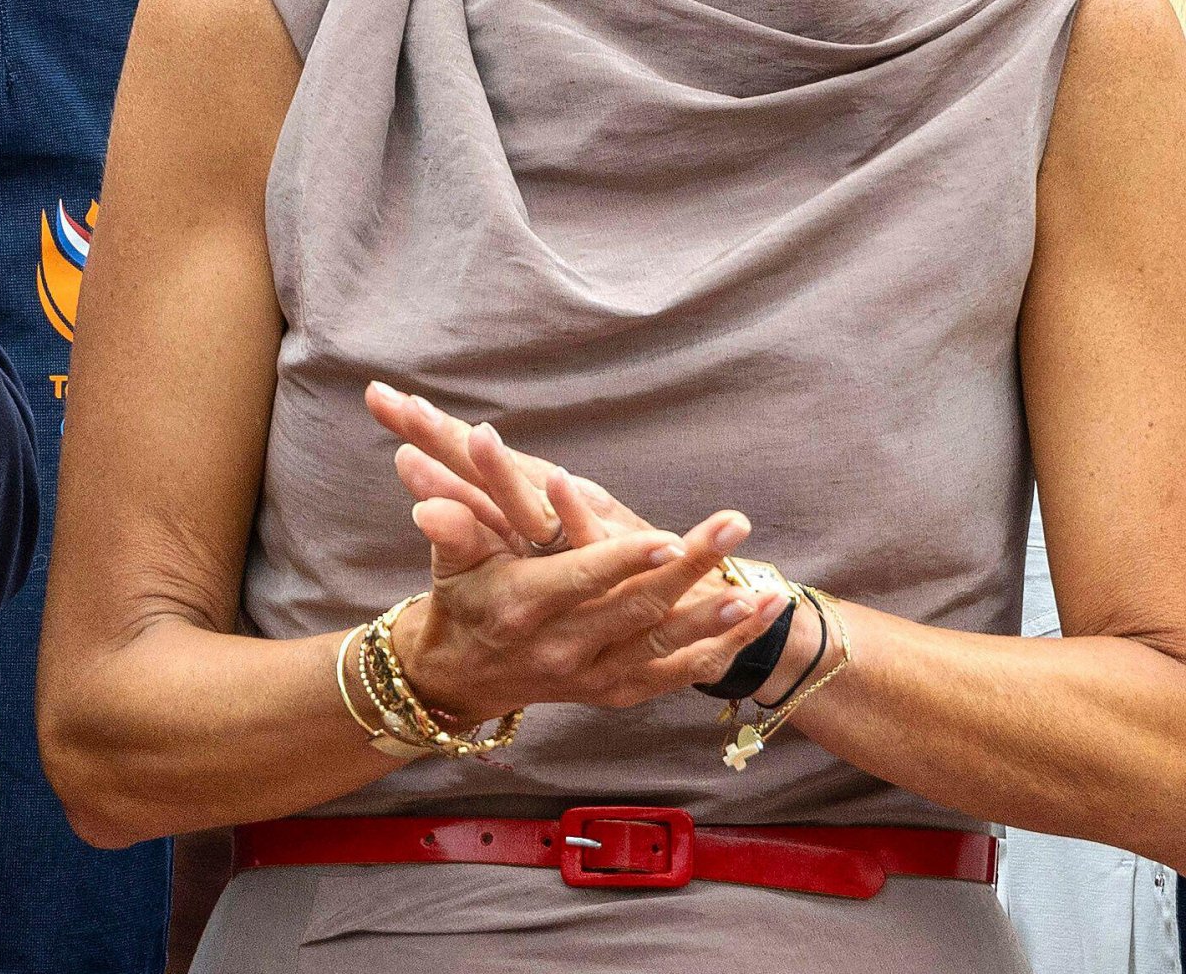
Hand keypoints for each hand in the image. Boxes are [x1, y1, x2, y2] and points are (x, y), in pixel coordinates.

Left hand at [366, 380, 658, 552]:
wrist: (666, 584)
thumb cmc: (584, 562)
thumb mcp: (514, 543)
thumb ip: (465, 517)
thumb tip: (411, 480)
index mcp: (510, 501)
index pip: (456, 459)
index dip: (420, 427)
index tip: (374, 394)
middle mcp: (537, 501)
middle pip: (480, 466)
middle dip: (443, 435)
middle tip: (403, 405)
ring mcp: (570, 522)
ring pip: (526, 495)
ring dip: (504, 466)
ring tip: (474, 436)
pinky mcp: (608, 547)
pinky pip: (586, 530)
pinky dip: (575, 508)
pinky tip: (559, 486)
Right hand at [367, 382, 771, 715]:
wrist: (459, 679)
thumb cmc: (461, 601)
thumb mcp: (450, 562)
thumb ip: (453, 529)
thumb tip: (428, 503)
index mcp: (526, 608)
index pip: (582, 582)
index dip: (623, 561)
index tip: (665, 536)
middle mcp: (564, 650)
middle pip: (638, 610)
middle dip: (690, 570)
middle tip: (731, 527)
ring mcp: (595, 676)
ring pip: (666, 648)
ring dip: (719, 619)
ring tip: (765, 592)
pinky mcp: (616, 691)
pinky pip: (675, 675)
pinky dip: (719, 651)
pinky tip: (757, 621)